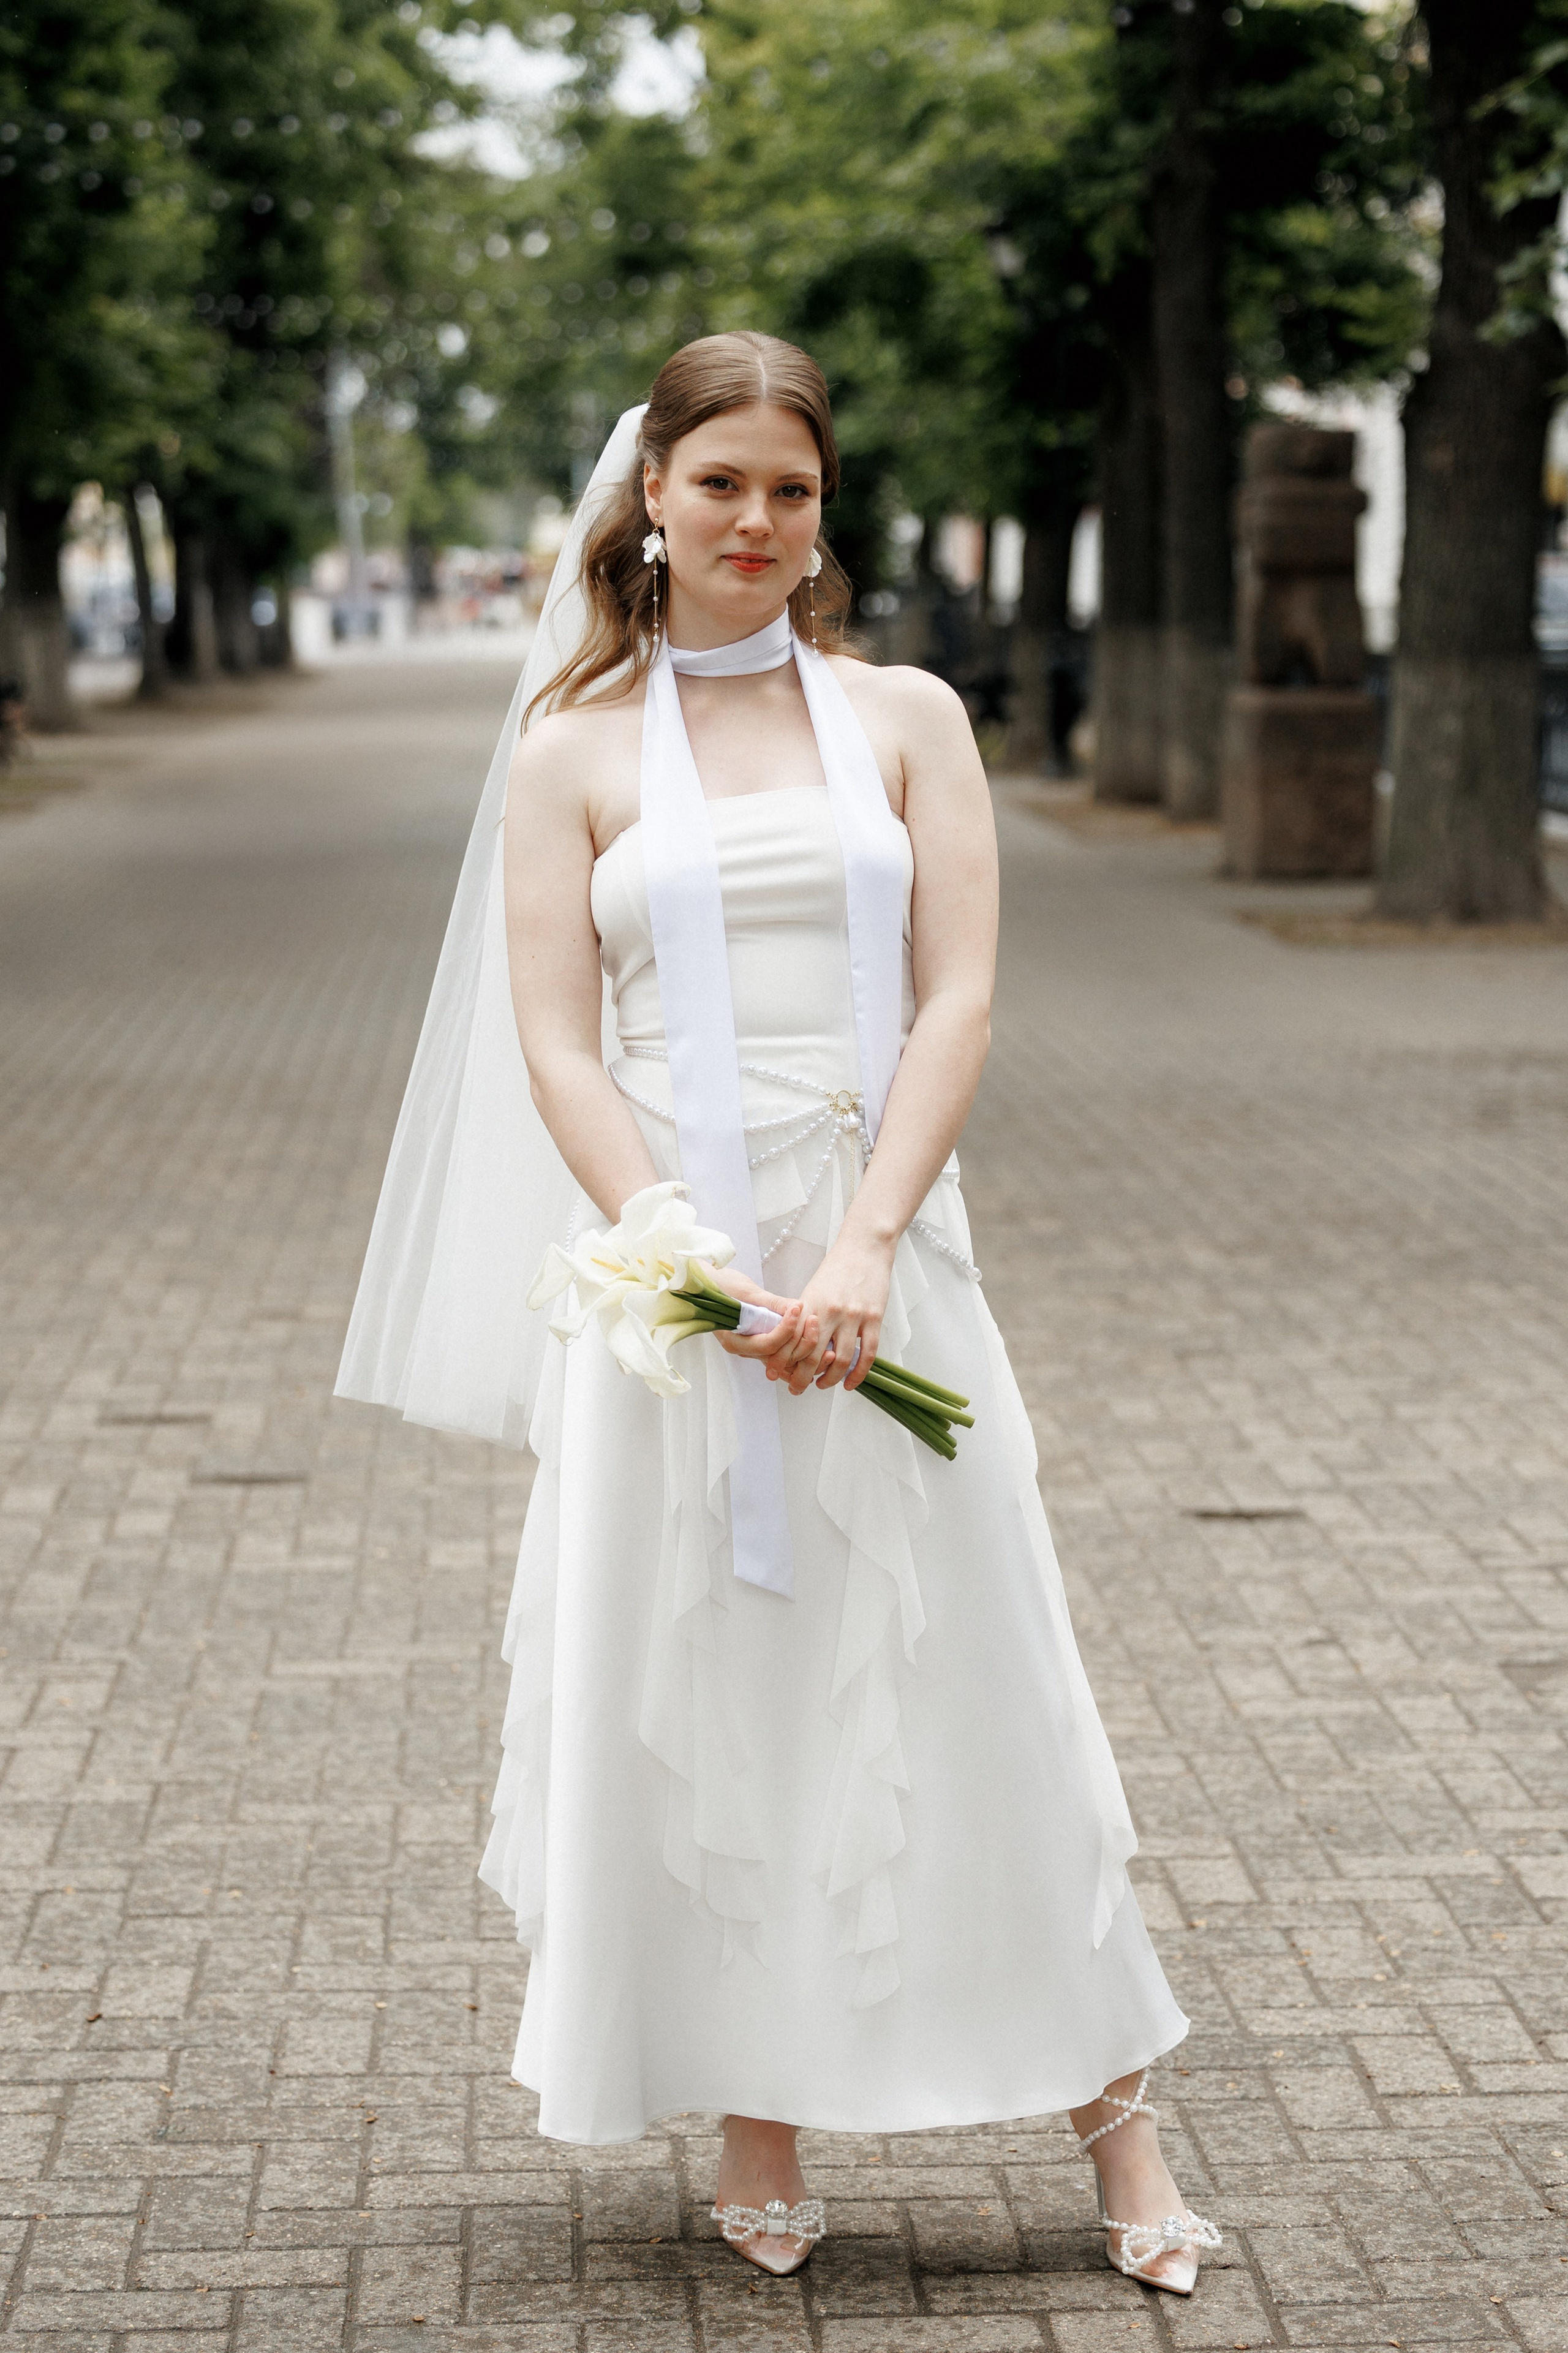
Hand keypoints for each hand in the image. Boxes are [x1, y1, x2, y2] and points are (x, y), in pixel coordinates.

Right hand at [709, 1267, 820, 1377]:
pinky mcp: (762, 1342)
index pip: (767, 1344)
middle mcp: (744, 1349)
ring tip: (824, 1342)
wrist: (708, 1287)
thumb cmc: (721, 1286)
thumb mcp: (745, 1292)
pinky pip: (784, 1356)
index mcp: (734, 1340)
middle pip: (779, 1358)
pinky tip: (817, 1345)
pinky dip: (800, 1353)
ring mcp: (753, 1348)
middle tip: (815, 1322)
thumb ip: (771, 1303)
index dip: (786, 1329)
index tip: (798, 1308)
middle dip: (802, 1344)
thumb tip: (796, 1308)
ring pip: (784, 1362)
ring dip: (806, 1352)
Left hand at [788, 1231, 893, 1394]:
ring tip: (822, 1386)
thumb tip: (794, 1343)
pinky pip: (867, 1353)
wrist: (865, 1246)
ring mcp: (853, 1316)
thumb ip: (805, 1315)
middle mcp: (829, 1312)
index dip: (782, 1361)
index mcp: (810, 1304)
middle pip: (812, 1356)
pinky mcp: (874, 1317)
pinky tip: (850, 1383)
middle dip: (801, 1378)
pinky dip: (858, 1374)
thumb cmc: (837, 1268)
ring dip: (829, 1379)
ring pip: (840, 1359)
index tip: (776, 1374)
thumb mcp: (813, 1289)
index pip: (792, 1341)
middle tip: (796, 1389)